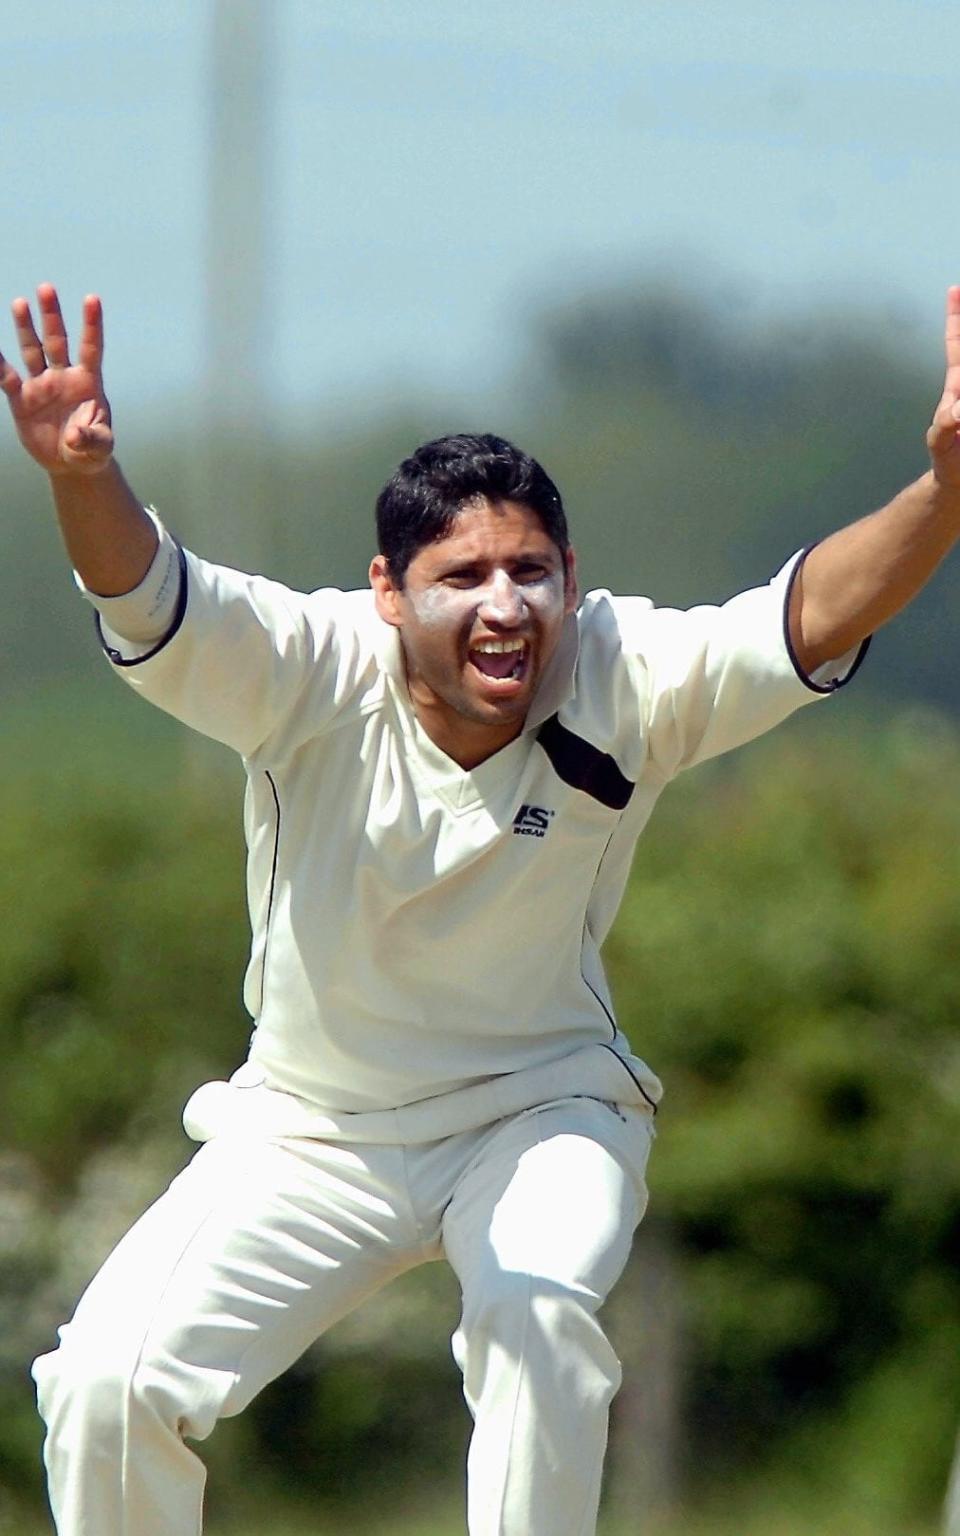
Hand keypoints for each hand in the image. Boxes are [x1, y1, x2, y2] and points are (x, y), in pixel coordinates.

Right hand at [0, 283, 113, 476]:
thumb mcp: (98, 449)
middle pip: (57, 341)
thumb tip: (74, 436)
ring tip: (20, 303)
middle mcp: (64, 377)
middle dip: (52, 316)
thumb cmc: (91, 452)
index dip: (91, 325)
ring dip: (26, 328)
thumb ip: (90, 439)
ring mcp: (42, 385)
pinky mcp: (23, 399)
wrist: (71, 464)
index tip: (92, 298)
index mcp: (87, 383)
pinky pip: (6, 378)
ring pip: (32, 351)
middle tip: (46, 288)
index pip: (91, 349)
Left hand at [927, 285, 959, 491]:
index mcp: (959, 385)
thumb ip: (946, 428)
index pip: (958, 345)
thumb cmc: (949, 461)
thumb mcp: (942, 443)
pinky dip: (959, 376)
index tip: (954, 291)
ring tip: (959, 330)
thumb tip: (958, 411)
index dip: (957, 319)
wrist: (959, 481)